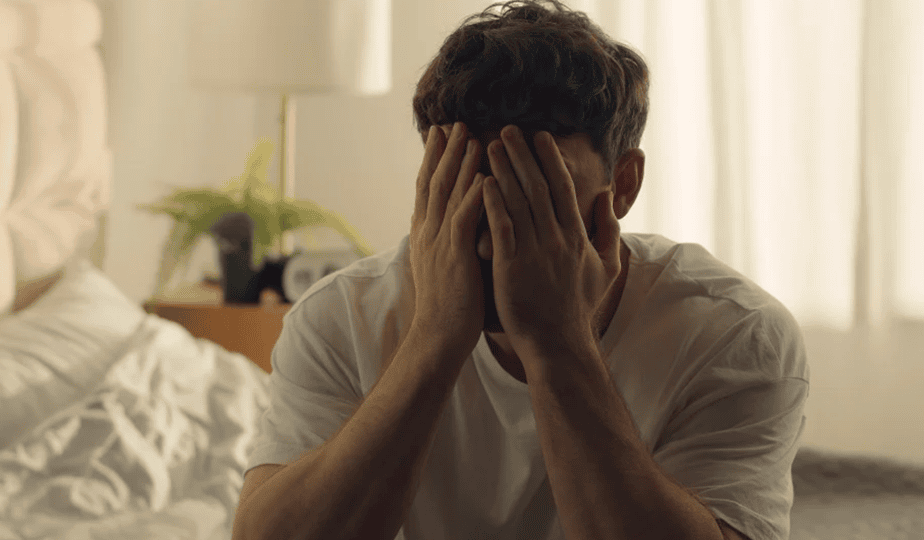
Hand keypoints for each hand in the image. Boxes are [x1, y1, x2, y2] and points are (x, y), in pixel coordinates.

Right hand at [408, 122, 486, 356]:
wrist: (438, 338)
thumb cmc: (448, 308)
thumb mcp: (442, 267)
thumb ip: (448, 242)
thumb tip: (455, 225)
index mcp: (426, 235)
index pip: (428, 188)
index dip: (434, 159)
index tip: (441, 134)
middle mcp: (429, 233)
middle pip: (435, 182)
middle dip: (445, 150)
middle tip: (454, 122)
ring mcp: (439, 243)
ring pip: (448, 193)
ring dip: (460, 162)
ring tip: (470, 134)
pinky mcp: (455, 255)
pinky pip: (464, 217)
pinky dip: (474, 193)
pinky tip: (484, 173)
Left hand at [482, 125, 621, 360]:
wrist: (558, 343)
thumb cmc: (579, 307)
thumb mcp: (606, 268)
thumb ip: (608, 229)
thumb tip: (605, 196)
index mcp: (576, 235)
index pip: (562, 187)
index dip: (550, 159)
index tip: (539, 136)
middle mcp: (556, 238)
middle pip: (538, 186)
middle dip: (522, 154)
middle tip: (507, 128)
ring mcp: (534, 251)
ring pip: (518, 201)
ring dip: (503, 169)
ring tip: (488, 146)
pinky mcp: (512, 266)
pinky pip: (501, 227)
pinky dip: (492, 202)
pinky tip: (481, 182)